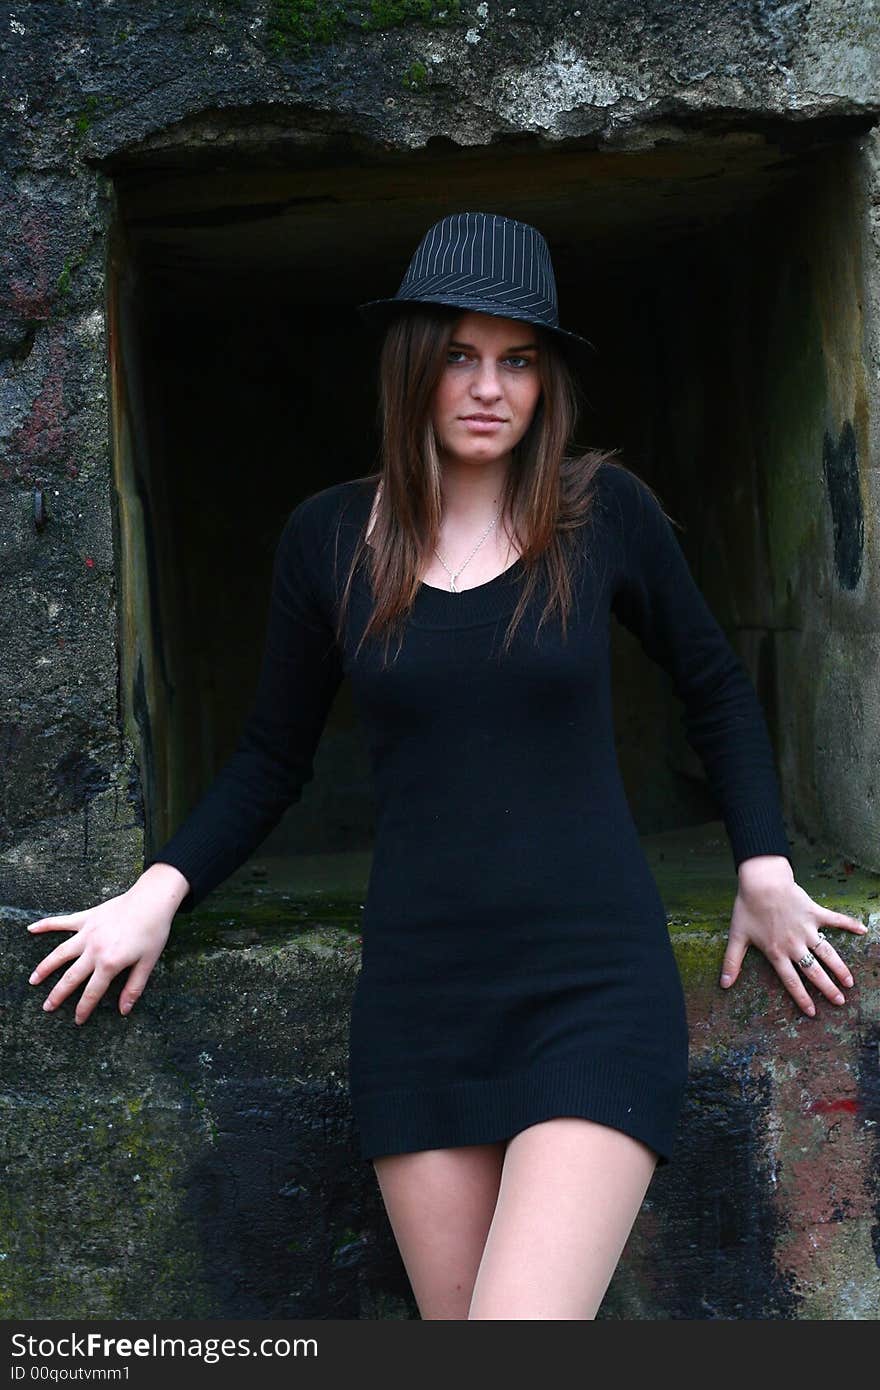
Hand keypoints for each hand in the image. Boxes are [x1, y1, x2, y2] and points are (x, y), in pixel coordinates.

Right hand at [25, 877, 178, 1024]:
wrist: (152, 900)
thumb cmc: (153, 932)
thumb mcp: (148, 963)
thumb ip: (134, 988)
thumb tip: (124, 1010)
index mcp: (110, 964)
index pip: (92, 992)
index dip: (84, 1009)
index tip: (77, 1020)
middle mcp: (94, 950)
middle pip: (71, 978)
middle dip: (58, 995)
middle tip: (47, 1007)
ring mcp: (87, 933)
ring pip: (60, 954)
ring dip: (45, 968)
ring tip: (33, 980)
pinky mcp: (86, 918)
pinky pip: (62, 922)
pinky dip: (46, 925)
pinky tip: (31, 929)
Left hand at [720, 855, 867, 1016]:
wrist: (761, 882)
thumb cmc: (748, 907)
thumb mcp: (737, 936)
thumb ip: (732, 962)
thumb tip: (723, 984)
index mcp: (777, 952)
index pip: (791, 981)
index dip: (802, 998)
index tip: (813, 1012)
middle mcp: (795, 944)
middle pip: (814, 972)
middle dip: (828, 989)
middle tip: (840, 1002)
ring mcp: (807, 929)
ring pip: (827, 953)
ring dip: (840, 968)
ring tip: (850, 982)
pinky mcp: (815, 913)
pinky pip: (835, 920)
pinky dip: (849, 923)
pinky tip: (863, 930)